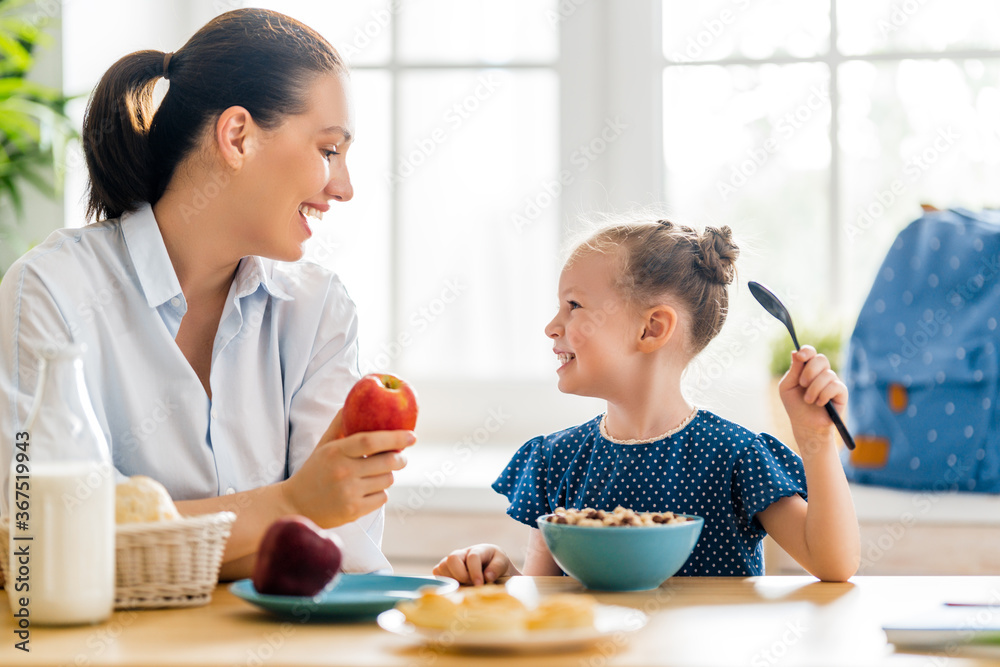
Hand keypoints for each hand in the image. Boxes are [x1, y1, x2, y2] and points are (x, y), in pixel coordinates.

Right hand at [280, 409, 414, 526]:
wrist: (295, 506)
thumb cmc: (314, 471)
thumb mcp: (324, 446)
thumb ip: (339, 425)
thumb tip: (352, 401)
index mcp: (336, 452)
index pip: (370, 441)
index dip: (395, 437)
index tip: (412, 436)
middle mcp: (343, 472)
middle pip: (387, 462)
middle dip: (400, 458)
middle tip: (401, 456)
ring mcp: (348, 493)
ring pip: (387, 480)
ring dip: (388, 475)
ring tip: (378, 474)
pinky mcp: (353, 511)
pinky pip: (382, 498)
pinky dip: (380, 493)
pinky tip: (369, 490)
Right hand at [432, 544, 511, 585]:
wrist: (491, 568)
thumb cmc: (496, 566)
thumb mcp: (502, 564)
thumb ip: (496, 568)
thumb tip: (487, 577)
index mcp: (479, 550)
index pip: (473, 557)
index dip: (475, 572)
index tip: (479, 585)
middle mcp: (463, 553)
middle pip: (453, 558)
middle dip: (460, 574)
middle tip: (470, 584)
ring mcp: (452, 560)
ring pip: (442, 566)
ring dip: (452, 579)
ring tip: (464, 586)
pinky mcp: (445, 569)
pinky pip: (437, 572)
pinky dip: (443, 580)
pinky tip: (455, 586)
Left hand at [779, 345, 846, 443]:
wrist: (805, 425)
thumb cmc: (795, 405)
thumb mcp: (787, 387)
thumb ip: (793, 370)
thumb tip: (795, 352)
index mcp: (807, 368)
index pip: (810, 352)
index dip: (807, 351)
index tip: (801, 356)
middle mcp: (821, 372)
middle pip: (821, 359)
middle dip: (810, 371)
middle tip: (802, 384)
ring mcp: (832, 381)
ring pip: (827, 374)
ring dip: (814, 389)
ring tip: (808, 400)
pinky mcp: (842, 392)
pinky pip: (835, 386)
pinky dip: (824, 395)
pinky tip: (820, 403)